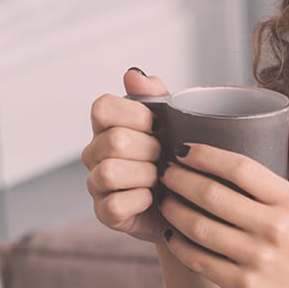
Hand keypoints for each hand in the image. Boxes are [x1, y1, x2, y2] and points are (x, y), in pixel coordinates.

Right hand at [81, 68, 165, 242]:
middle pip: (114, 140)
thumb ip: (156, 97)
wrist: (192, 207)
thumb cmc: (179, 162)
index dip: (134, 115)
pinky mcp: (105, 213)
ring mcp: (97, 183)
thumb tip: (134, 75)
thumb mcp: (176, 125)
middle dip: (150, 149)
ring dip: (145, 175)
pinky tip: (154, 199)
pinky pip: (115, 203)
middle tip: (165, 157)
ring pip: (110, 171)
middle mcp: (96, 153)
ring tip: (161, 180)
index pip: (103, 107)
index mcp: (109, 126)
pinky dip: (140, 201)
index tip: (158, 126)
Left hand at [158, 105, 288, 287]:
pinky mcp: (243, 284)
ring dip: (173, 210)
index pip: (240, 168)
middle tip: (164, 170)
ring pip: (199, 228)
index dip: (206, 155)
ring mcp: (257, 258)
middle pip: (212, 196)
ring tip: (163, 197)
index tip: (183, 148)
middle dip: (179, 179)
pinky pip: (199, 261)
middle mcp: (274, 228)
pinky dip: (179, 245)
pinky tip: (170, 232)